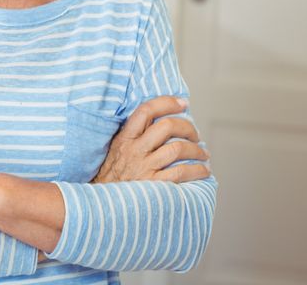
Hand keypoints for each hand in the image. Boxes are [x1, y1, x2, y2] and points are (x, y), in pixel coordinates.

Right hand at [93, 95, 210, 183]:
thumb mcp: (116, 150)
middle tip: (195, 134)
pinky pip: (181, 172)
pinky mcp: (153, 185)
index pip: (146, 110)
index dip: (167, 103)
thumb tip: (160, 122)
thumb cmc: (112, 176)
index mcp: (125, 138)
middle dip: (188, 127)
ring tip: (203, 154)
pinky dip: (198, 170)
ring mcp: (144, 167)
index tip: (182, 103)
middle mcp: (134, 150)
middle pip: (167, 126)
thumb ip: (134, 136)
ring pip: (178, 148)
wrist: (102, 204)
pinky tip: (203, 171)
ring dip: (197, 150)